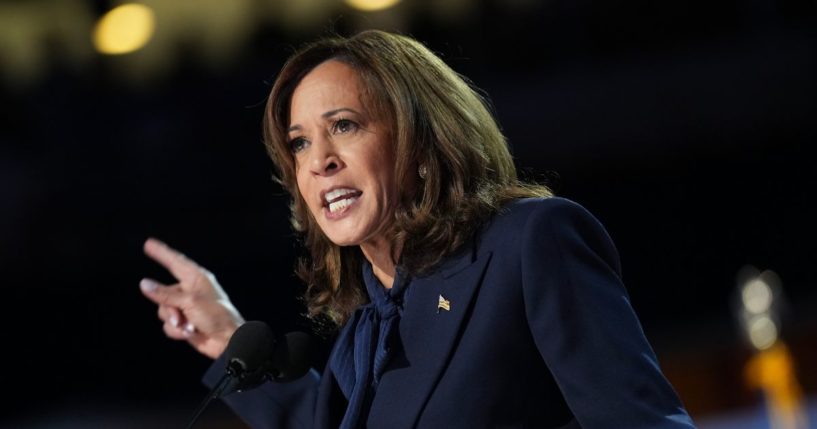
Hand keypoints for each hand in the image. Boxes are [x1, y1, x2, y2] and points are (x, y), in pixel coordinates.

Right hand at [140, 237, 244, 358]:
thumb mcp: (189, 302)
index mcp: (196, 278)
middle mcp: (189, 290)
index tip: (149, 244)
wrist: (227, 340)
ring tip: (190, 326)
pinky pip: (168, 325)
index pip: (174, 261)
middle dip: (169, 308)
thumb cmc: (216, 316)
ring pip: (163, 311)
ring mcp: (186, 307)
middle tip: (180, 316)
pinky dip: (177, 331)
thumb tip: (144, 284)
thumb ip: (165, 294)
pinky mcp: (185, 322)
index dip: (161, 253)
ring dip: (174, 322)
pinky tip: (191, 333)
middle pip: (162, 293)